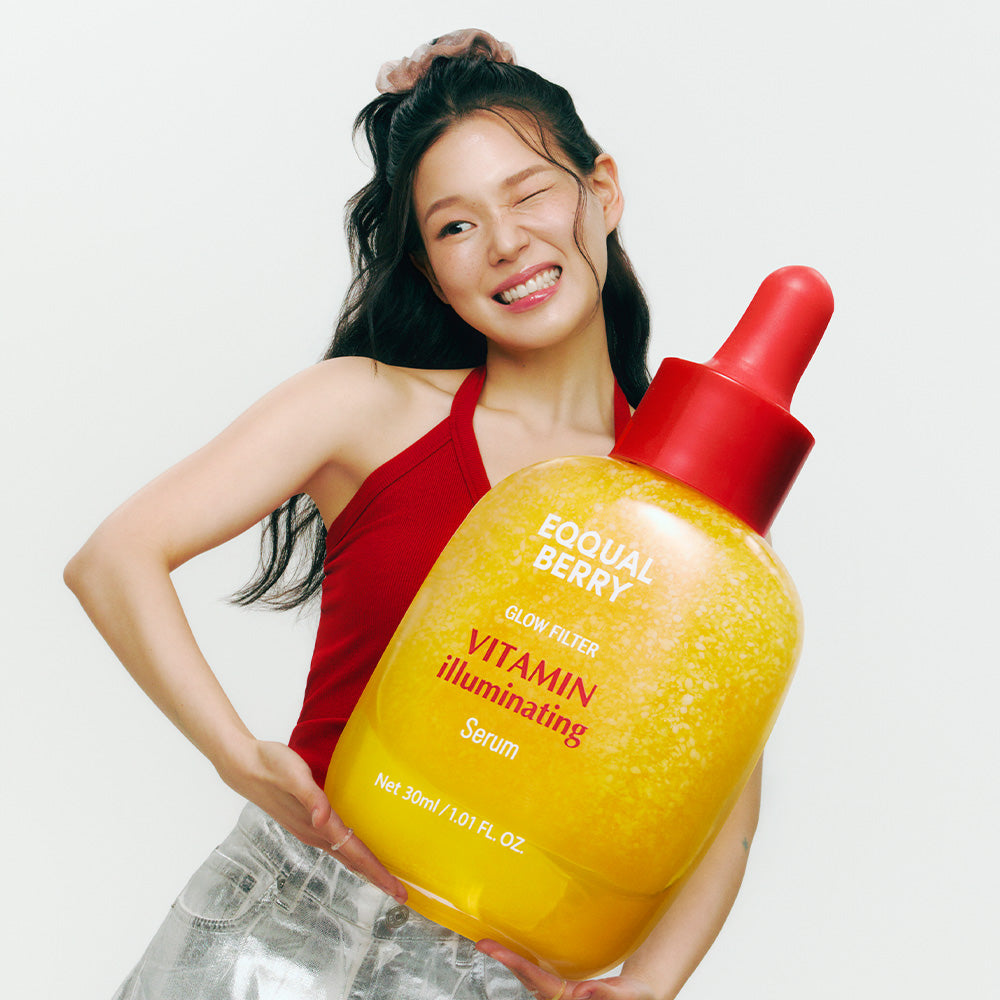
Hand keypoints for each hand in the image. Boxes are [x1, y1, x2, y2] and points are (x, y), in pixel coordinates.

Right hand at [217, 737, 406, 902]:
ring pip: (344, 853)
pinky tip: (355, 850)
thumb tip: (322, 820)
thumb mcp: (294, 776)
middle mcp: (315, 833)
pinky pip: (335, 842)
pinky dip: (352, 853)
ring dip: (365, 867)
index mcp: (318, 825)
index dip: (377, 873)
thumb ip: (311, 798)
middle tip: (401, 894)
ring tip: (384, 877)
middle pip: (353, 860)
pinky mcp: (305, 820)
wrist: (244, 765)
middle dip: (377, 877)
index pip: (355, 854)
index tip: (398, 892)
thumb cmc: (271, 766)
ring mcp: (309, 829)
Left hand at [477, 941, 657, 999]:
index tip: (495, 951)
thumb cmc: (633, 998)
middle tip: (483, 943)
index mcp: (571, 999)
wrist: (638, 997)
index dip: (515, 964)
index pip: (538, 980)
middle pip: (528, 978)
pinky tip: (516, 954)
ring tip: (491, 946)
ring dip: (512, 962)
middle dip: (505, 960)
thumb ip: (605, 995)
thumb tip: (584, 994)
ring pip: (530, 978)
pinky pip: (539, 975)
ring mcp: (560, 994)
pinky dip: (525, 964)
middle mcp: (560, 998)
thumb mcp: (625, 995)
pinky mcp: (564, 989)